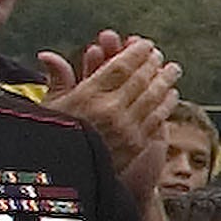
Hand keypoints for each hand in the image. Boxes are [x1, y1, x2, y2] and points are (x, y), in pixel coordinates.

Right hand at [37, 31, 180, 187]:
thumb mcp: (50, 108)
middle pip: (141, 79)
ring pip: (154, 97)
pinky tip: (171, 94)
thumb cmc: (53, 137)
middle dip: (152, 64)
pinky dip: (166, 103)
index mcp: (87, 96)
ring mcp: (127, 128)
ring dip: (165, 80)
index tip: (145, 44)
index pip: (120, 67)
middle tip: (159, 55)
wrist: (65, 176)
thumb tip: (47, 54)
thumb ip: (57, 80)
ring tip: (173, 69)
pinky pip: (157, 117)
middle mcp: (110, 110)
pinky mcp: (137, 144)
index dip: (135, 52)